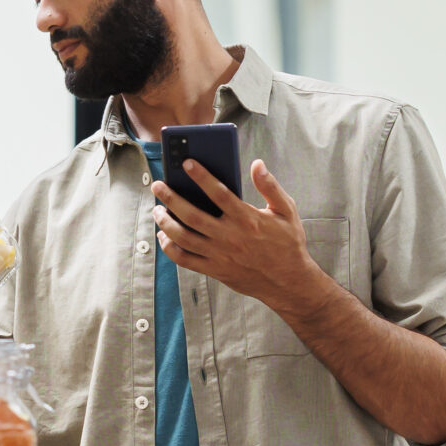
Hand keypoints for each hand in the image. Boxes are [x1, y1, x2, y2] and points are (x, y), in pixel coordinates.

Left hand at [151, 158, 333, 320]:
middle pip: (192, 215)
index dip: (201, 176)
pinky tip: (164, 236)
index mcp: (247, 219)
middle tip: (158, 186)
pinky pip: (185, 260)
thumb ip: (270, 186)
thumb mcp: (286, 211)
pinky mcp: (214, 270)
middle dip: (171, 198)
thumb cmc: (288, 243)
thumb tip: (257, 164)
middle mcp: (230, 237)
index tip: (187, 162)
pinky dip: (170, 248)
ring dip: (165, 223)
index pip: (219, 192)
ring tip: (157, 210)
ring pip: (183, 238)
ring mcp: (220, 255)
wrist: (288, 282)